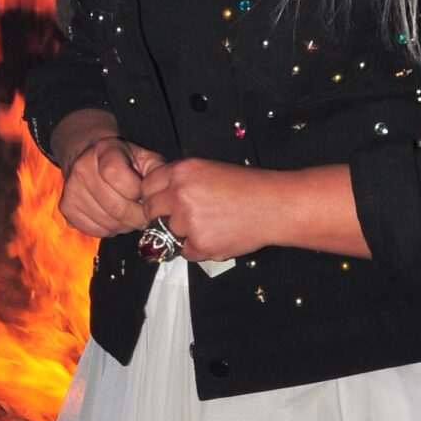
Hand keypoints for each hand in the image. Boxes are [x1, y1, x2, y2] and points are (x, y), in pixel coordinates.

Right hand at [58, 132, 164, 238]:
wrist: (88, 158)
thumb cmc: (123, 160)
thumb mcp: (143, 157)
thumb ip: (157, 172)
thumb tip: (164, 195)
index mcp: (104, 150)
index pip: (116, 174)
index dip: (135, 191)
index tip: (143, 194)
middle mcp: (83, 167)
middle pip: (115, 207)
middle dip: (137, 217)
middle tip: (143, 216)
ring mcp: (71, 189)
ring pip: (107, 222)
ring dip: (125, 226)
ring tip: (129, 215)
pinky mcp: (66, 207)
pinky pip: (94, 230)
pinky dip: (110, 230)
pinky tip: (114, 219)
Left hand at [136, 157, 287, 262]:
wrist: (273, 205)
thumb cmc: (247, 187)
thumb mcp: (209, 170)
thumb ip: (181, 180)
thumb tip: (159, 196)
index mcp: (182, 172)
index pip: (147, 186)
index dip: (154, 196)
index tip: (161, 203)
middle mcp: (180, 194)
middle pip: (151, 210)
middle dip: (161, 216)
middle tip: (180, 218)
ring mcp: (188, 221)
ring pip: (167, 233)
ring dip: (181, 233)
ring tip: (208, 225)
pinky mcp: (198, 244)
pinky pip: (184, 251)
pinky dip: (197, 248)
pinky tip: (216, 235)